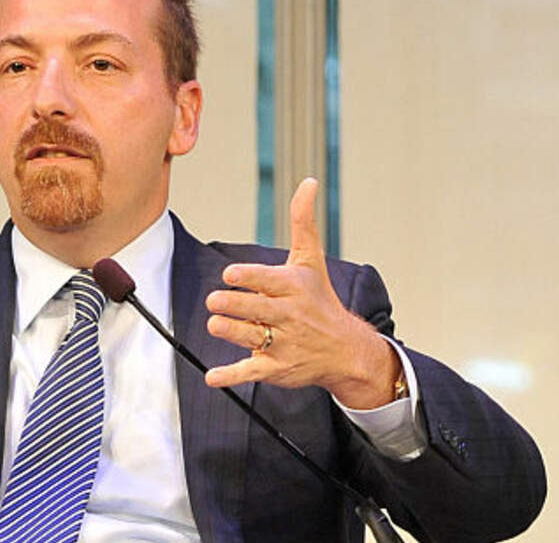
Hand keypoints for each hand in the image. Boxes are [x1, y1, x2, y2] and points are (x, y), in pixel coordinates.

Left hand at [203, 178, 398, 408]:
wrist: (345, 349)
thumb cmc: (319, 299)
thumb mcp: (312, 259)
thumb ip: (303, 222)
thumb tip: (308, 182)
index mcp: (296, 287)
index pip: (269, 281)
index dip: (248, 278)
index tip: (230, 275)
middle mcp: (290, 316)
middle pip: (255, 309)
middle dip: (233, 305)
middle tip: (216, 301)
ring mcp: (283, 344)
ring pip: (249, 337)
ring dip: (229, 331)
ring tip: (216, 324)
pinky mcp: (275, 368)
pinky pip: (249, 372)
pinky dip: (230, 376)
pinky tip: (212, 376)